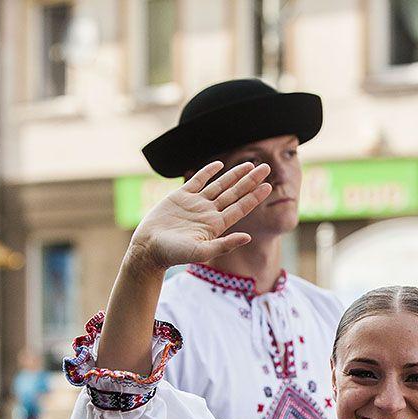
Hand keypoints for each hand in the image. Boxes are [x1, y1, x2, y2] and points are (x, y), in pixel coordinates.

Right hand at [124, 160, 271, 273]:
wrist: (149, 248)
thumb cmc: (174, 254)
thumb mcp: (201, 251)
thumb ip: (225, 245)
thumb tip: (248, 238)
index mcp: (216, 225)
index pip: (240, 207)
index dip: (254, 196)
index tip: (269, 186)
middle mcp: (209, 212)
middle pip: (234, 193)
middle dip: (250, 181)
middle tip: (266, 168)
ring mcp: (195, 203)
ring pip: (219, 185)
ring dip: (234, 175)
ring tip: (250, 165)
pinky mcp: (180, 196)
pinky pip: (197, 180)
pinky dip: (208, 172)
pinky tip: (220, 164)